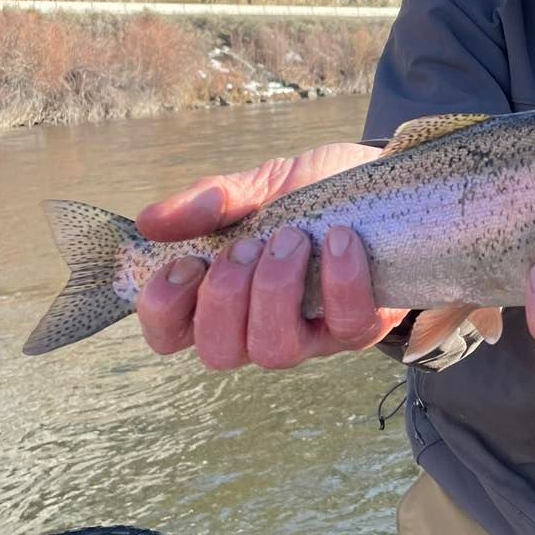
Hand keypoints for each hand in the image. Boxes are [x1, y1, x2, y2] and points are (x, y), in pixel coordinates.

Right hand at [135, 142, 409, 369]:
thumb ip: (211, 201)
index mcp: (225, 296)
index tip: (186, 263)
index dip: (164, 310)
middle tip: (247, 246)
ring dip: (275, 291)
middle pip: (219, 353)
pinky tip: (339, 239)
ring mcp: (313, 334)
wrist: (385, 181)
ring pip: (275, 351)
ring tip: (291, 238)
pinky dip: (339, 281)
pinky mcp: (362, 325)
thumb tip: (149, 222)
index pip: (170, 335)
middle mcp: (262, 327)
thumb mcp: (261, 185)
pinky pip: (347, 324)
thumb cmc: (315, 191)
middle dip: (223, 298)